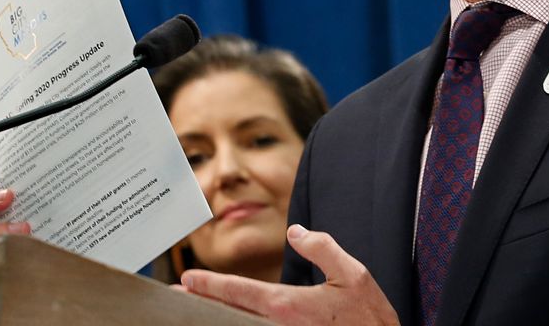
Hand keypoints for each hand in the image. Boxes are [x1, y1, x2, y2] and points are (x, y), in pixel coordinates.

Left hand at [180, 225, 398, 325]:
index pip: (239, 291)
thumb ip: (322, 247)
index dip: (210, 283)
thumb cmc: (371, 318)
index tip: (187, 277)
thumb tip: (295, 231)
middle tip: (177, 296)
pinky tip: (230, 319)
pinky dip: (240, 324)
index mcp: (289, 305)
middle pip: (230, 313)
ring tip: (197, 307)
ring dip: (218, 316)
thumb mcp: (353, 274)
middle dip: (202, 302)